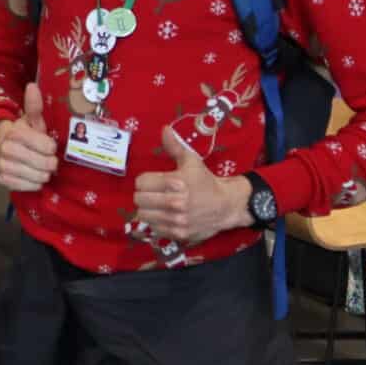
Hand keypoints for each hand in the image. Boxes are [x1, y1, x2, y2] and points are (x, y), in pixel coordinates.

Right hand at [0, 83, 58, 191]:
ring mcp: (3, 165)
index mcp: (15, 133)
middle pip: (42, 163)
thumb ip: (34, 106)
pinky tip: (33, 177)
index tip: (51, 147)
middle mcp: (6, 149)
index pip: (45, 145)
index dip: (51, 147)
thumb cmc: (23, 135)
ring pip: (36, 176)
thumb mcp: (31, 120)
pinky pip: (25, 186)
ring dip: (43, 174)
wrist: (1, 146)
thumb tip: (32, 86)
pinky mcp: (3, 179)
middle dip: (50, 163)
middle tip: (50, 161)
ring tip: (42, 169)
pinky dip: (33, 184)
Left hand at [132, 128, 250, 242]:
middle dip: (144, 195)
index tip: (152, 181)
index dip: (145, 181)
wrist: (226, 206)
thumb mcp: (192, 162)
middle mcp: (174, 203)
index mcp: (176, 182)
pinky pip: (154, 228)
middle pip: (139, 200)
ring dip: (148, 210)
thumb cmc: (206, 182)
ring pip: (143, 215)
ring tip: (157, 205)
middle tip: (152, 193)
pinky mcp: (179, 234)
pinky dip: (156, 223)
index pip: (141, 182)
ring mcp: (176, 220)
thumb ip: (175, 146)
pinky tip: (165, 216)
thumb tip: (164, 129)